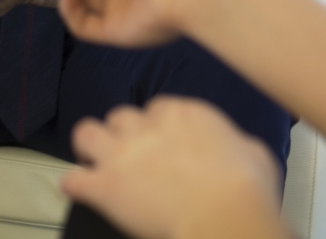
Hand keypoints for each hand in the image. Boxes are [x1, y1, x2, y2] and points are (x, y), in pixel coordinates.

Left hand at [63, 97, 287, 238]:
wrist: (225, 216)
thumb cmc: (245, 190)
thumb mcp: (253, 152)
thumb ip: (234, 142)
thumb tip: (238, 147)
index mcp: (182, 113)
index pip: (156, 109)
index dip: (156, 129)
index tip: (161, 144)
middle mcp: (146, 126)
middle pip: (120, 117)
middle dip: (122, 135)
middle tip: (130, 155)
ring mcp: (121, 154)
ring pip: (86, 133)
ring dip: (90, 148)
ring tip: (95, 163)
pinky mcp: (105, 186)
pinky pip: (72, 179)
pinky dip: (74, 186)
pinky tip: (80, 192)